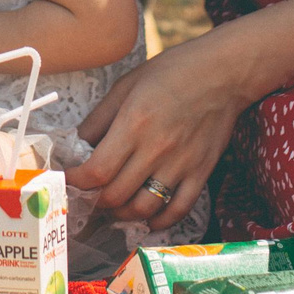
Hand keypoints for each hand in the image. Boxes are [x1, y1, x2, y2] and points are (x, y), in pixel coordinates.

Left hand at [66, 32, 252, 225]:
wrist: (224, 72)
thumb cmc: (173, 72)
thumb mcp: (127, 85)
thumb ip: (99, 119)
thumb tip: (77, 146)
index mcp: (134, 124)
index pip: (96, 171)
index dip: (76, 182)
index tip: (68, 179)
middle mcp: (156, 149)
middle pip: (115, 195)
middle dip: (95, 199)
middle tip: (89, 194)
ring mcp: (181, 164)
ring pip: (143, 209)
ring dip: (122, 214)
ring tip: (113, 206)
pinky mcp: (201, 172)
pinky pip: (178, 210)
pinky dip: (160, 222)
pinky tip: (147, 218)